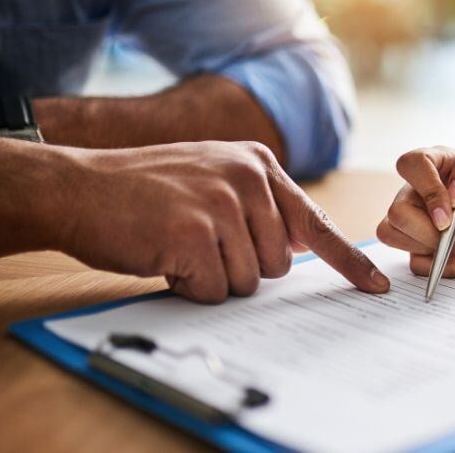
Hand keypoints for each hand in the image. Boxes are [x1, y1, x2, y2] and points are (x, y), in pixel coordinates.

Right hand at [57, 141, 388, 302]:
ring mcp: (222, 203)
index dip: (347, 261)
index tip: (376, 287)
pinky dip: (190, 287)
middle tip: (199, 243)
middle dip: (240, 268)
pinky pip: (215, 290)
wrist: (78, 188)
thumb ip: (259, 205)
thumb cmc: (145, 192)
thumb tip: (297, 246)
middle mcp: (248, 177)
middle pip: (279, 264)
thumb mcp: (212, 178)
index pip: (316, 221)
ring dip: (213, 278)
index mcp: (258, 164)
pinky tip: (164, 256)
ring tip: (178, 245)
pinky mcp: (194, 233)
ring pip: (249, 281)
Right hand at [376, 146, 454, 276]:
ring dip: (426, 247)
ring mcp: (419, 219)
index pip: (410, 165)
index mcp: (436, 164)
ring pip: (391, 234)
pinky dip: (441, 268)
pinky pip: (414, 263)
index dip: (426, 190)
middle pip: (397, 211)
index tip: (449, 213)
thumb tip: (453, 191)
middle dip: (425, 230)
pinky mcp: (424, 246)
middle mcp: (420, 191)